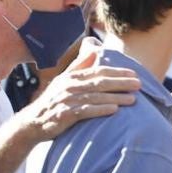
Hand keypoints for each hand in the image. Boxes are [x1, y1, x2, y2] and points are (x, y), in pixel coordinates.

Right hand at [16, 49, 139, 142]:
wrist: (32, 122)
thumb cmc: (53, 101)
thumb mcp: (64, 80)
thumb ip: (79, 65)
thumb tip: (95, 49)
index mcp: (72, 76)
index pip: (98, 71)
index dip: (117, 71)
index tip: (134, 73)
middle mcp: (69, 86)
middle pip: (99, 82)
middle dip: (121, 82)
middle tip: (139, 84)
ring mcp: (66, 100)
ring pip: (95, 97)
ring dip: (115, 97)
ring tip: (133, 99)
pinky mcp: (64, 115)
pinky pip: (85, 111)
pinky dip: (100, 110)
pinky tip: (114, 110)